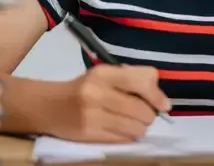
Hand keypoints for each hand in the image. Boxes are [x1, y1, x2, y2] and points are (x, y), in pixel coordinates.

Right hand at [48, 64, 170, 142]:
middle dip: (149, 115)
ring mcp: (92, 115)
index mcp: (104, 73)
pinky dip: (129, 136)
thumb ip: (134, 79)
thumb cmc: (84, 88)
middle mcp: (98, 93)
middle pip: (142, 109)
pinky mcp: (89, 134)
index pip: (141, 82)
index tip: (164, 105)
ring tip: (134, 123)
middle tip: (144, 114)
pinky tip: (122, 130)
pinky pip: (123, 139)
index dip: (157, 96)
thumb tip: (162, 99)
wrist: (49, 106)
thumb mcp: (106, 74)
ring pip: (135, 127)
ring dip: (141, 128)